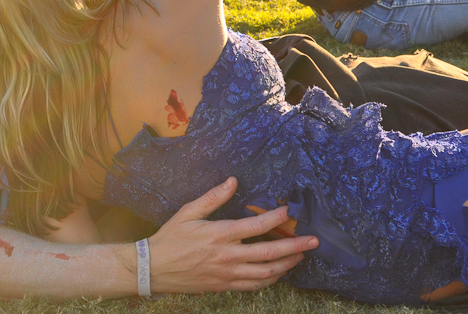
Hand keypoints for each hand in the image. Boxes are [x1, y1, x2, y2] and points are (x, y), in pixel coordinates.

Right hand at [147, 177, 316, 293]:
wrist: (154, 269)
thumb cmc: (170, 238)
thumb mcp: (188, 212)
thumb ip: (213, 197)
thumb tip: (233, 181)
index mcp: (220, 235)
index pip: (257, 227)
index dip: (277, 218)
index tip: (290, 211)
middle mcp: (228, 256)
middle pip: (270, 254)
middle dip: (295, 247)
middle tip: (313, 241)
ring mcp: (228, 274)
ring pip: (266, 273)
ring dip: (287, 265)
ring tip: (300, 256)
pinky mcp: (225, 286)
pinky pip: (254, 286)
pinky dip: (271, 279)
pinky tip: (278, 272)